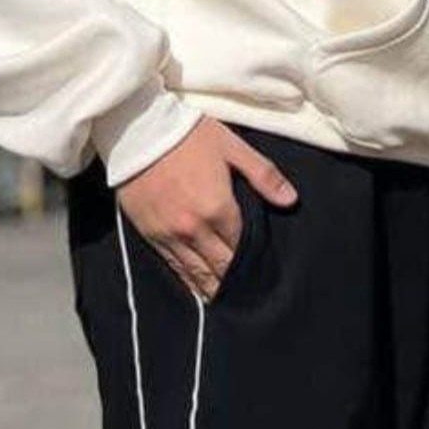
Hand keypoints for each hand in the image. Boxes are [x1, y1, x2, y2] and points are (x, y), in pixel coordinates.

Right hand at [117, 117, 298, 300]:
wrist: (137, 126)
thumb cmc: (187, 132)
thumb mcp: (232, 146)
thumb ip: (263, 175)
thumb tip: (291, 200)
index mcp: (218, 208)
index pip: (241, 247)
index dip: (251, 260)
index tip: (260, 271)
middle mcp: (195, 228)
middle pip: (221, 267)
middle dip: (235, 281)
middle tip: (247, 295)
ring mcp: (171, 234)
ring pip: (197, 273)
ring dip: (213, 288)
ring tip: (225, 301)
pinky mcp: (151, 234)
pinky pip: (174, 267)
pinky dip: (188, 281)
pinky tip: (198, 291)